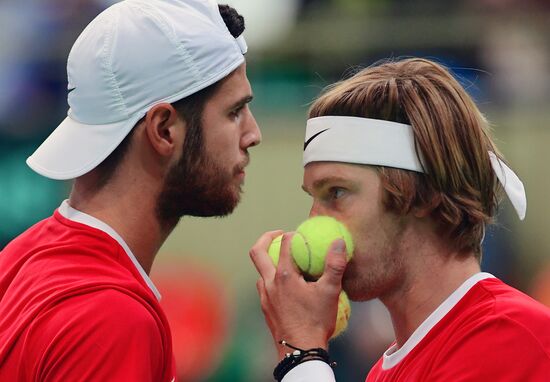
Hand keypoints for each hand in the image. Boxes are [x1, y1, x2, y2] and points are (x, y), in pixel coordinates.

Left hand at [249, 231, 347, 359]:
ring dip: (269, 262)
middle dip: (266, 238)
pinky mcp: (265, 308)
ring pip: (260, 271)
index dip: (292, 235)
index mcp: (284, 276)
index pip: (283, 244)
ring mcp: (264, 297)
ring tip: (286, 262)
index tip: (300, 234)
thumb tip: (338, 241)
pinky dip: (272, 279)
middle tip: (279, 234)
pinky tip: (286, 287)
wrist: (300, 351)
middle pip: (257, 252)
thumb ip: (335, 264)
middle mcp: (269, 283)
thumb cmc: (316, 321)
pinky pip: (264, 287)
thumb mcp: (330, 291)